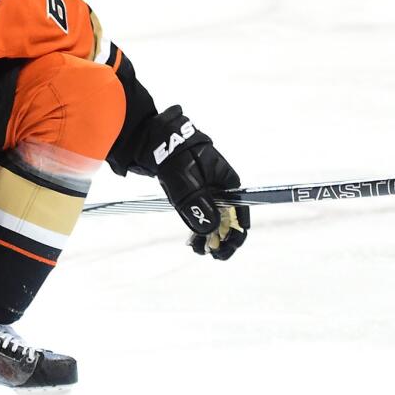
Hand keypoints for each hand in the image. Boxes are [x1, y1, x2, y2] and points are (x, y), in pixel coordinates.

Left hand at [142, 106, 249, 259]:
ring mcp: (208, 191)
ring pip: (214, 220)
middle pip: (229, 220)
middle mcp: (222, 188)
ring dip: (209, 237)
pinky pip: (201, 214)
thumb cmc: (174, 155)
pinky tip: (193, 241)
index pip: (241, 214)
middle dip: (221, 239)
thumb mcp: (186, 180)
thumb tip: (210, 231)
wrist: (154, 140)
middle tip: (210, 254)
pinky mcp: (194, 193)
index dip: (235, 235)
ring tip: (199, 250)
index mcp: (228, 182)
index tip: (224, 251)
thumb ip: (198, 204)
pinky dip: (199, 228)